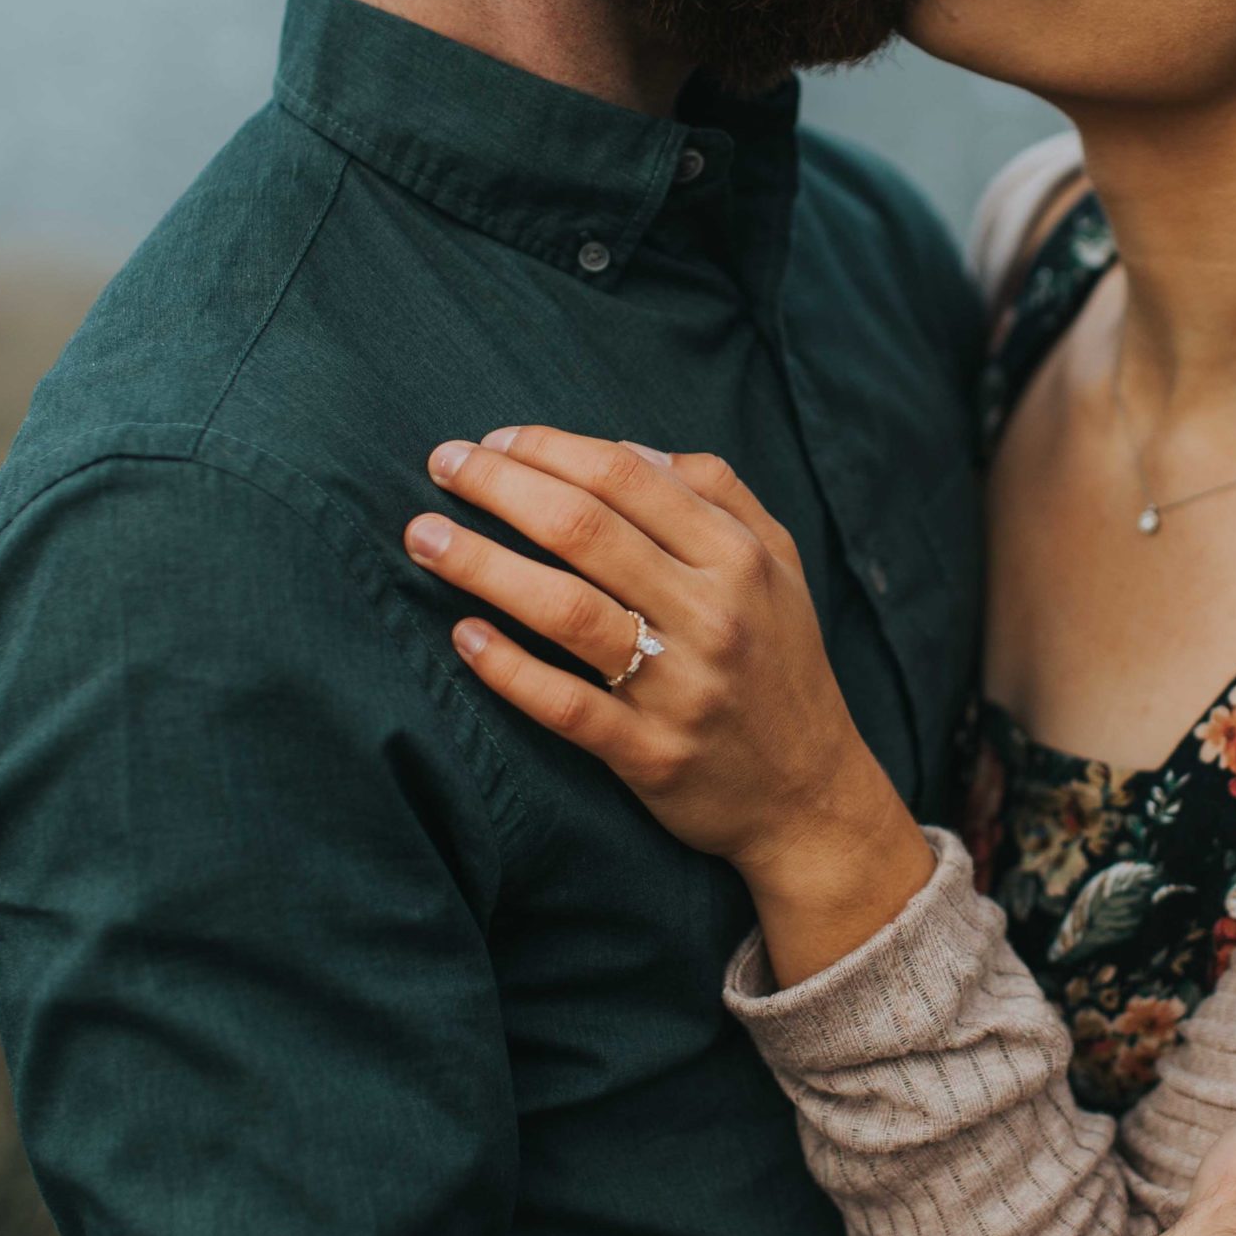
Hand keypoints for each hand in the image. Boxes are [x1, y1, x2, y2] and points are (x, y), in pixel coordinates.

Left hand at [404, 428, 934, 967]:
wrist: (812, 796)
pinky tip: (463, 637)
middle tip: (440, 465)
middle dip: (500, 487)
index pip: (626, 478)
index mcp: (738, 558)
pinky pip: (566, 705)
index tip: (491, 438)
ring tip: (423, 539)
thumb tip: (622, 446)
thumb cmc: (779, 664)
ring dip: (482, 565)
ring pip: (566, 609)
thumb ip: (716, 493)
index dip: (549, 448)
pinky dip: (508, 669)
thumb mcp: (777, 565)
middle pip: (586, 530)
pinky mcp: (651, 754)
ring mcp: (681, 687)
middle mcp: (713, 614)